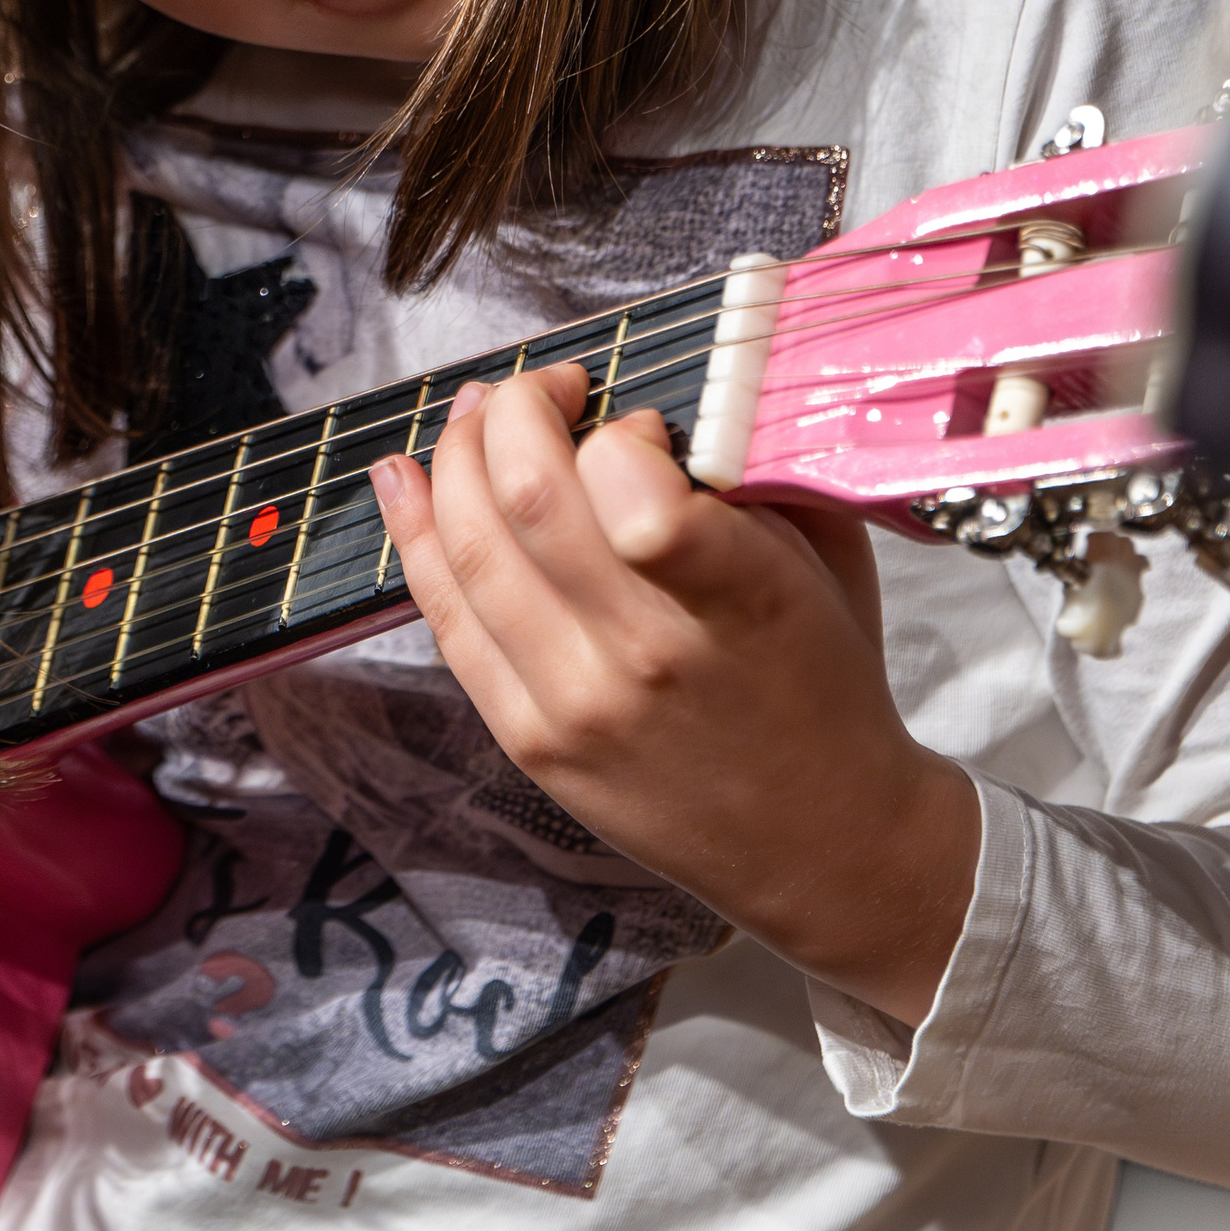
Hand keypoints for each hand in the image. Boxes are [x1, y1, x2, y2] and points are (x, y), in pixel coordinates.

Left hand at [370, 366, 978, 1024]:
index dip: (617, 427)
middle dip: (518, 410)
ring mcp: (573, 703)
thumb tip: (648, 399)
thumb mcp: (824, 560)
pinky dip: (415, 535)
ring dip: (457, 457)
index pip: (633, 489)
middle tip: (546, 389)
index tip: (637, 421)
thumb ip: (746, 474)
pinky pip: (445, 619)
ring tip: (477, 414)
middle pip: (528, 497)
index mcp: (741, 602)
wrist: (823, 841)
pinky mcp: (527, 738)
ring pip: (470, 549)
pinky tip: (405, 477)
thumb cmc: (824, 680)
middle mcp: (647, 656)